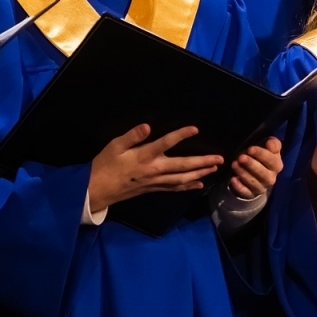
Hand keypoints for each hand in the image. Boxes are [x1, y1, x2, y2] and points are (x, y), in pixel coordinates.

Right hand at [87, 124, 223, 211]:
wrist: (97, 190)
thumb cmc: (105, 165)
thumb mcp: (114, 146)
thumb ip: (132, 135)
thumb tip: (147, 126)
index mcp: (144, 156)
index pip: (166, 143)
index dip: (181, 135)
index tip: (195, 128)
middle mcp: (154, 170)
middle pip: (183, 166)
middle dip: (202, 162)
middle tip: (220, 158)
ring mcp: (155, 181)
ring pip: (182, 178)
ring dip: (200, 173)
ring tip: (214, 168)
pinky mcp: (154, 189)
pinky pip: (174, 188)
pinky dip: (188, 186)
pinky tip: (198, 184)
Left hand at [228, 137, 283, 199]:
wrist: (259, 173)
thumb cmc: (264, 156)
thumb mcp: (269, 147)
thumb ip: (273, 143)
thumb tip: (270, 144)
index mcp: (277, 166)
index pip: (271, 160)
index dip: (261, 154)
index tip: (250, 149)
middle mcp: (271, 178)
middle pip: (262, 173)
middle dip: (251, 164)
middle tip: (240, 157)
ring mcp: (262, 188)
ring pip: (253, 182)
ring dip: (243, 173)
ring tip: (234, 164)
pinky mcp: (252, 194)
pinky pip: (246, 192)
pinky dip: (239, 187)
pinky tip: (233, 179)